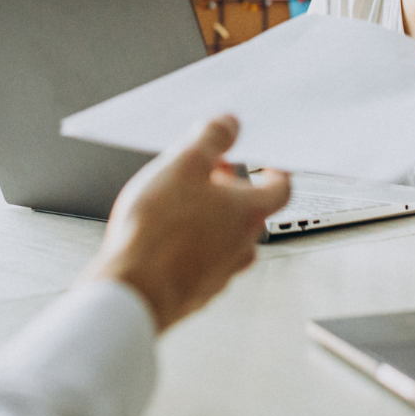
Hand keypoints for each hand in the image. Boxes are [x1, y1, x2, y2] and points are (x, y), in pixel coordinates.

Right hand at [85, 115, 290, 331]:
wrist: (133, 290)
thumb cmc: (158, 232)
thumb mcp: (183, 165)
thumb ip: (210, 139)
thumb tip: (229, 124)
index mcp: (248, 212)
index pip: (280, 188)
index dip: (275, 170)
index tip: (266, 162)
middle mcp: (242, 245)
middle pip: (250, 211)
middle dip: (230, 189)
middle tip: (206, 174)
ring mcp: (221, 272)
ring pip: (227, 237)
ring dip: (211, 217)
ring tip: (181, 203)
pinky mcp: (198, 290)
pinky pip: (205, 260)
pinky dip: (194, 243)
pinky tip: (165, 236)